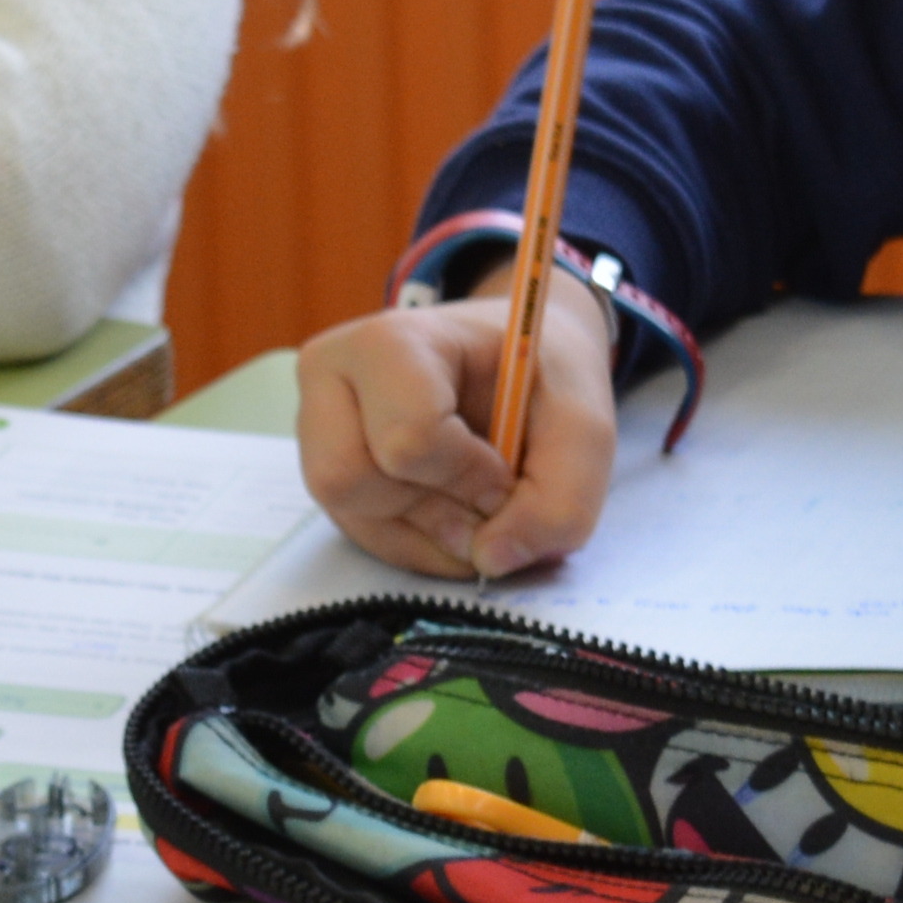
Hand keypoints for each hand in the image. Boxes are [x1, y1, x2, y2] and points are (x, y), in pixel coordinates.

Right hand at [292, 269, 616, 581]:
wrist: (516, 358)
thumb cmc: (541, 374)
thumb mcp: (585, 424)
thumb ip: (563, 496)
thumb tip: (492, 560)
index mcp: (390, 341)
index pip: (407, 438)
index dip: (470, 476)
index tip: (509, 468)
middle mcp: (332, 377)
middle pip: (350, 480)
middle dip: (435, 510)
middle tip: (489, 497)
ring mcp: (318, 426)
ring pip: (351, 515)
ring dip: (429, 534)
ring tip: (476, 508)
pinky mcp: (327, 470)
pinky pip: (358, 534)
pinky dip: (419, 545)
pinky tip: (456, 518)